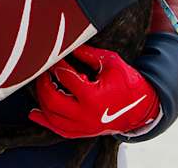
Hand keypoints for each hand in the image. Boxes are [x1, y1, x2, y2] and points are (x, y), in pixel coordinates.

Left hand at [29, 45, 158, 137]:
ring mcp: (84, 127)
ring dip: (42, 100)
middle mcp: (85, 115)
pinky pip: (59, 129)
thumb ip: (89, 54)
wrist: (141, 108)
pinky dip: (45, 121)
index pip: (66, 77)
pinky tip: (35, 112)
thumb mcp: (111, 63)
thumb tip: (70, 45)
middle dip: (43, 84)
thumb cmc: (128, 83)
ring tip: (41, 85)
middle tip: (43, 71)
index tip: (55, 56)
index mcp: (93, 96)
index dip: (58, 64)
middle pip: (52, 100)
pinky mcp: (83, 132)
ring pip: (52, 117)